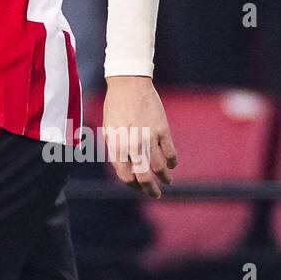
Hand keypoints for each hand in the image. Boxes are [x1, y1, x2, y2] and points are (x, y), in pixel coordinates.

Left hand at [101, 76, 177, 197]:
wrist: (128, 85)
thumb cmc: (115, 107)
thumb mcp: (108, 130)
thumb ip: (115, 150)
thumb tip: (125, 170)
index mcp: (116, 145)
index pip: (126, 176)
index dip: (133, 185)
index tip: (138, 187)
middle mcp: (132, 144)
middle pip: (144, 177)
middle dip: (150, 190)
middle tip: (155, 194)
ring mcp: (148, 138)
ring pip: (160, 168)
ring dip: (165, 178)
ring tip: (167, 181)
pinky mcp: (162, 130)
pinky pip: (170, 153)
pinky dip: (172, 162)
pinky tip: (171, 164)